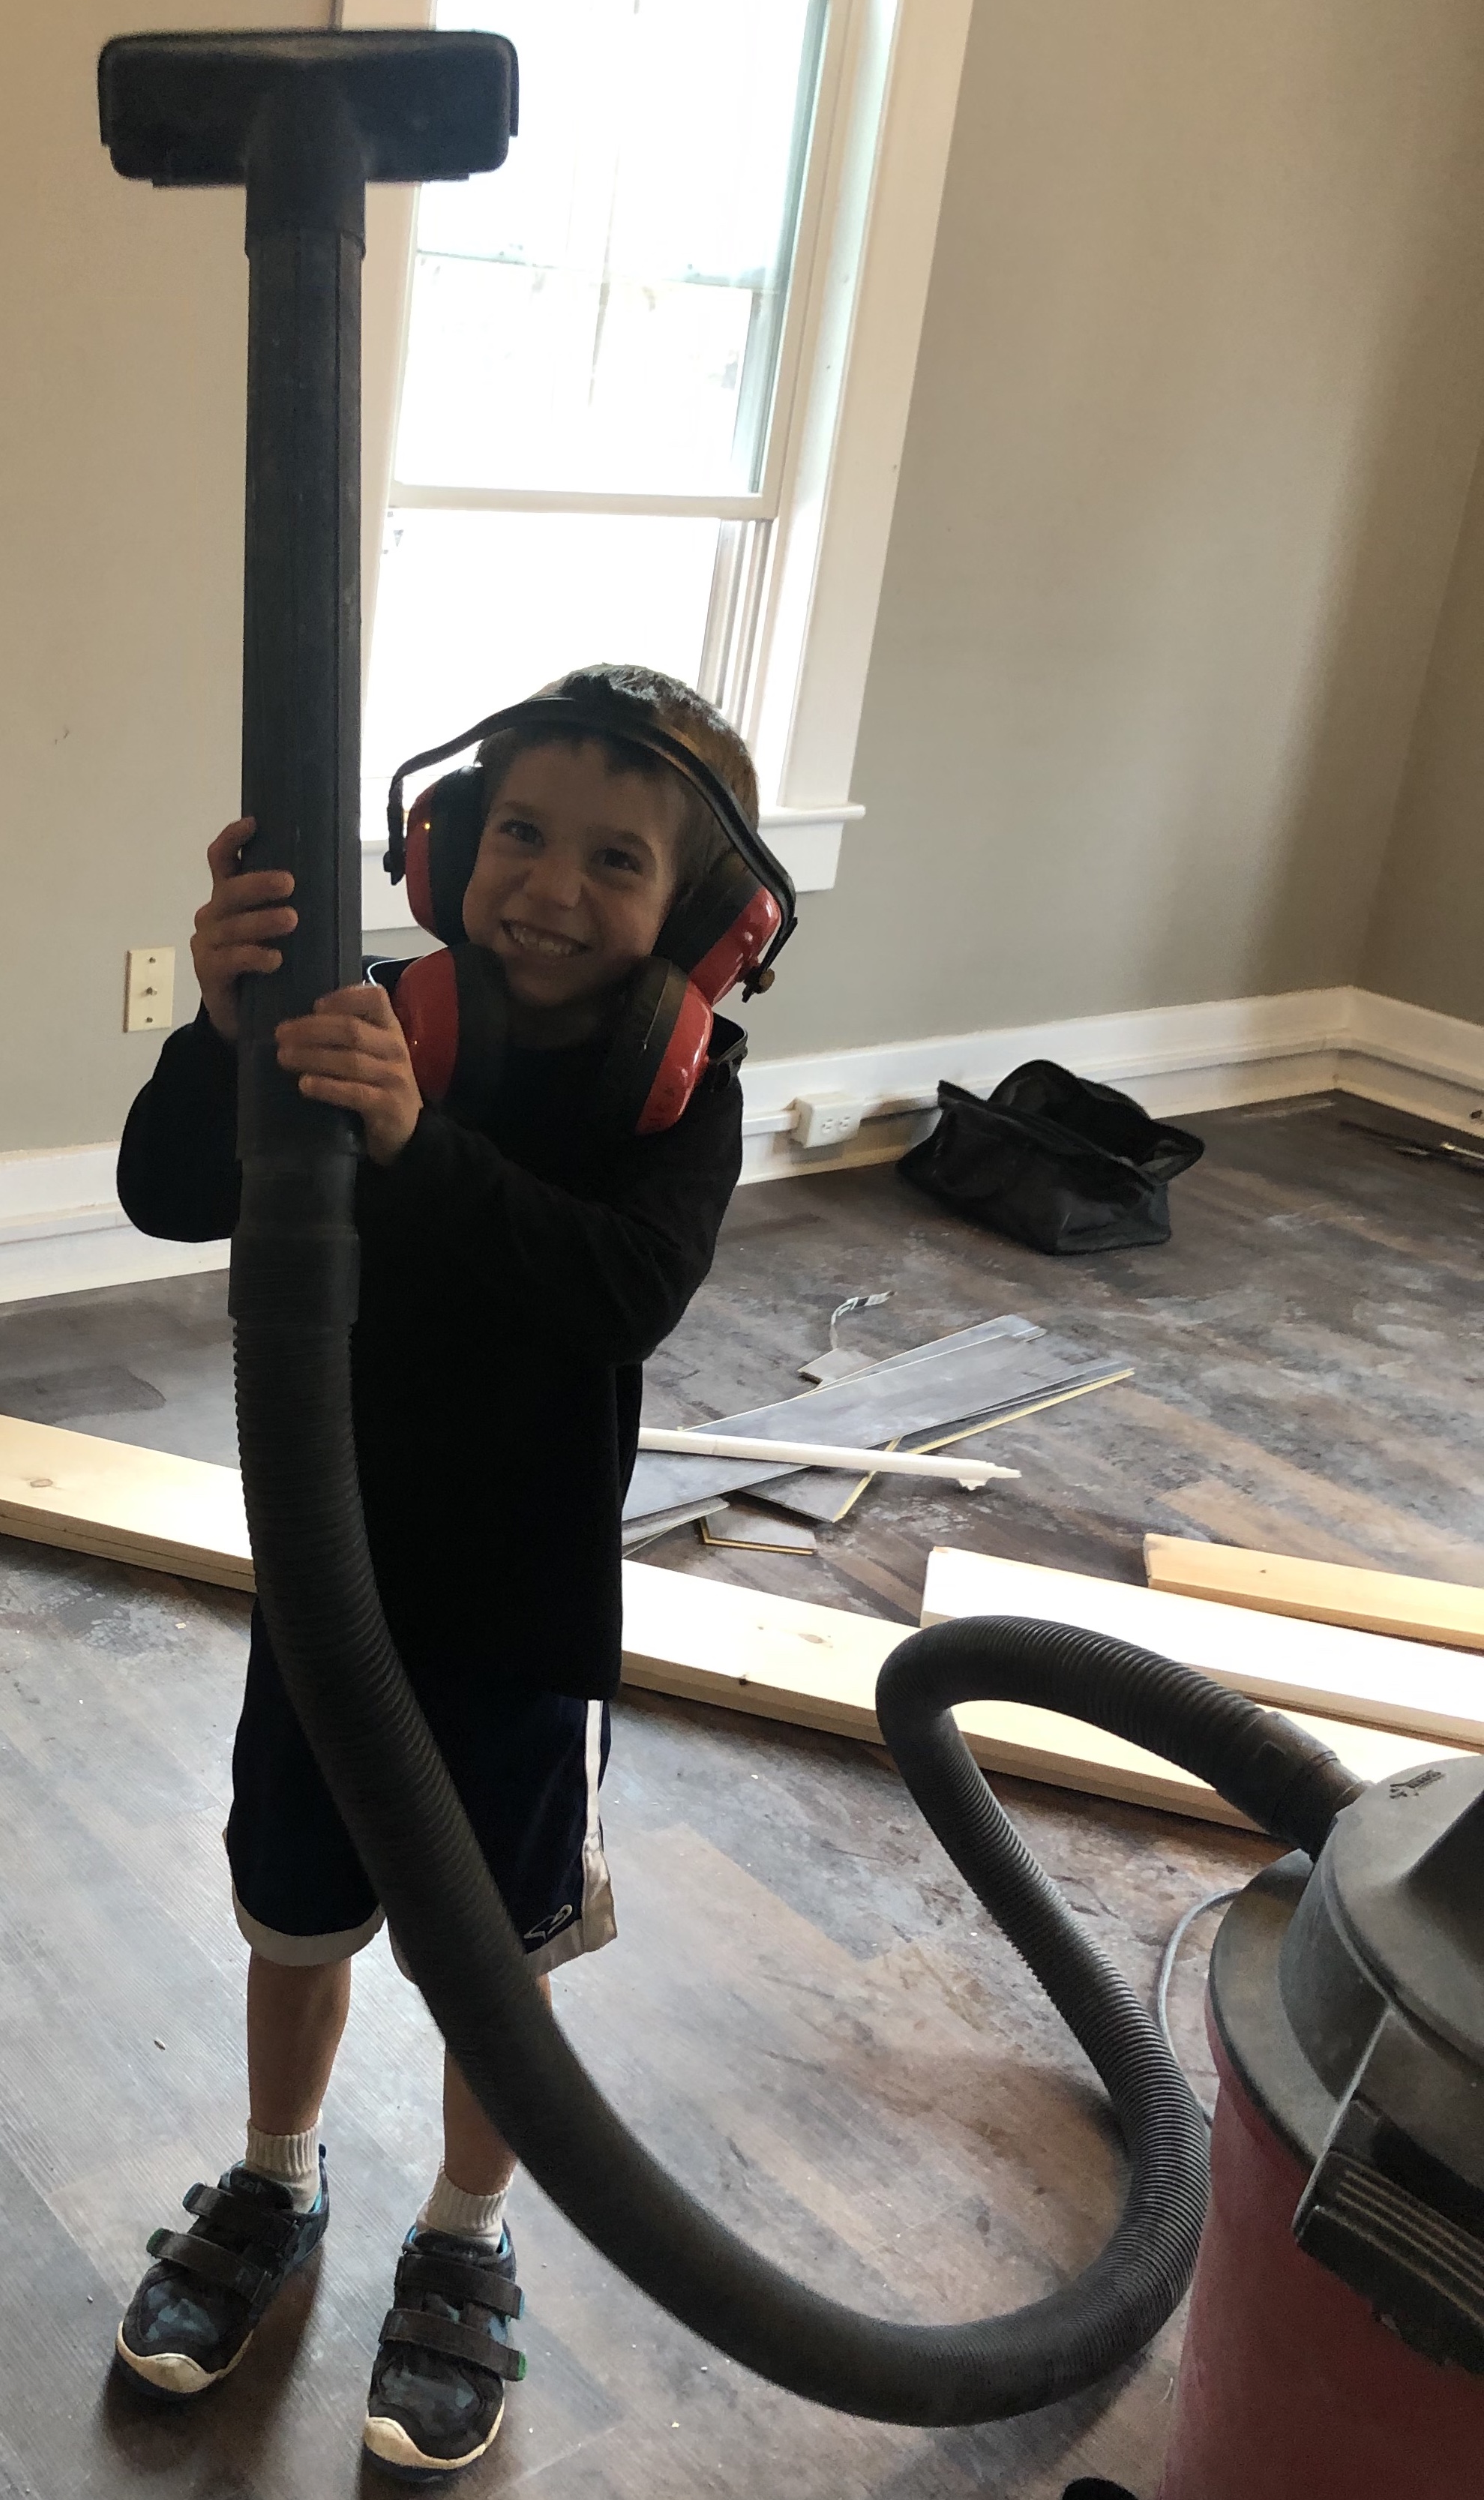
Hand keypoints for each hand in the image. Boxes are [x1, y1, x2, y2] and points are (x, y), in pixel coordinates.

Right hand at [191, 818, 297, 1041]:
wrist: (248, 1016)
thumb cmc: (270, 963)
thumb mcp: (285, 931)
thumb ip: (298, 905)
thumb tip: (339, 876)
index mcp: (229, 897)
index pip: (222, 860)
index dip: (233, 839)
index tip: (254, 823)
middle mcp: (212, 914)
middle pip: (229, 890)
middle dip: (257, 883)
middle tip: (289, 883)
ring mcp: (207, 943)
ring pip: (231, 925)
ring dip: (262, 920)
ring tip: (292, 919)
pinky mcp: (208, 972)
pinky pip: (229, 959)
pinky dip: (253, 956)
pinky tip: (275, 959)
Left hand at [275, 983, 422, 1165]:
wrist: (405, 1127)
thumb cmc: (378, 1082)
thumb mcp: (372, 1051)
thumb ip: (347, 1033)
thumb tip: (300, 1024)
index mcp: (390, 1028)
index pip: (375, 999)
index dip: (344, 998)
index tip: (315, 1005)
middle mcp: (395, 1048)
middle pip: (352, 1030)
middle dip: (312, 1029)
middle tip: (280, 1034)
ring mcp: (394, 1077)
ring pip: (350, 1061)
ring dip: (312, 1057)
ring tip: (284, 1057)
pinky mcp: (388, 1106)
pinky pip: (354, 1093)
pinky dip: (327, 1087)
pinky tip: (304, 1085)